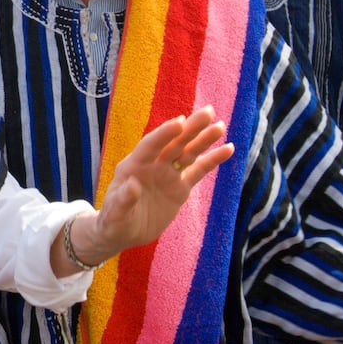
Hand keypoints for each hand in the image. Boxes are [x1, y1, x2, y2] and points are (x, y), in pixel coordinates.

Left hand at [75, 106, 234, 263]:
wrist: (124, 232)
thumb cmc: (114, 220)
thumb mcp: (115, 212)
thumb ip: (124, 199)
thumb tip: (132, 185)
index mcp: (134, 165)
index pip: (150, 145)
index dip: (164, 134)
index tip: (180, 122)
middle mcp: (153, 165)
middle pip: (174, 143)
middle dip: (190, 128)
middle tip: (208, 112)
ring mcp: (168, 175)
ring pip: (188, 153)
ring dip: (204, 140)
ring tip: (220, 126)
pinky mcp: (180, 187)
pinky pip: (199, 171)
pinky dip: (213, 160)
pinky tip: (228, 148)